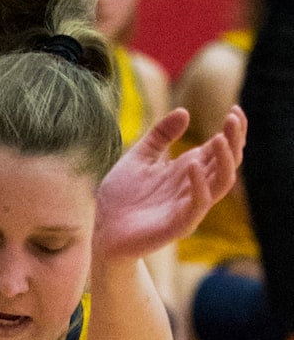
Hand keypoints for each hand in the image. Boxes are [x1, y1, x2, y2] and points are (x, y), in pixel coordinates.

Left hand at [96, 106, 244, 263]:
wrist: (103, 231)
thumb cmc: (121, 198)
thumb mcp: (138, 158)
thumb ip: (159, 136)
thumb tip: (184, 111)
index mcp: (188, 169)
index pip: (221, 148)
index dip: (232, 130)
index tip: (235, 109)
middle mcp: (194, 186)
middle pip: (227, 162)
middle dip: (233, 139)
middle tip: (232, 117)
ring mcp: (189, 206)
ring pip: (221, 182)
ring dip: (225, 160)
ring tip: (219, 138)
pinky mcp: (178, 224)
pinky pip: (198, 204)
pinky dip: (199, 185)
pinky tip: (191, 164)